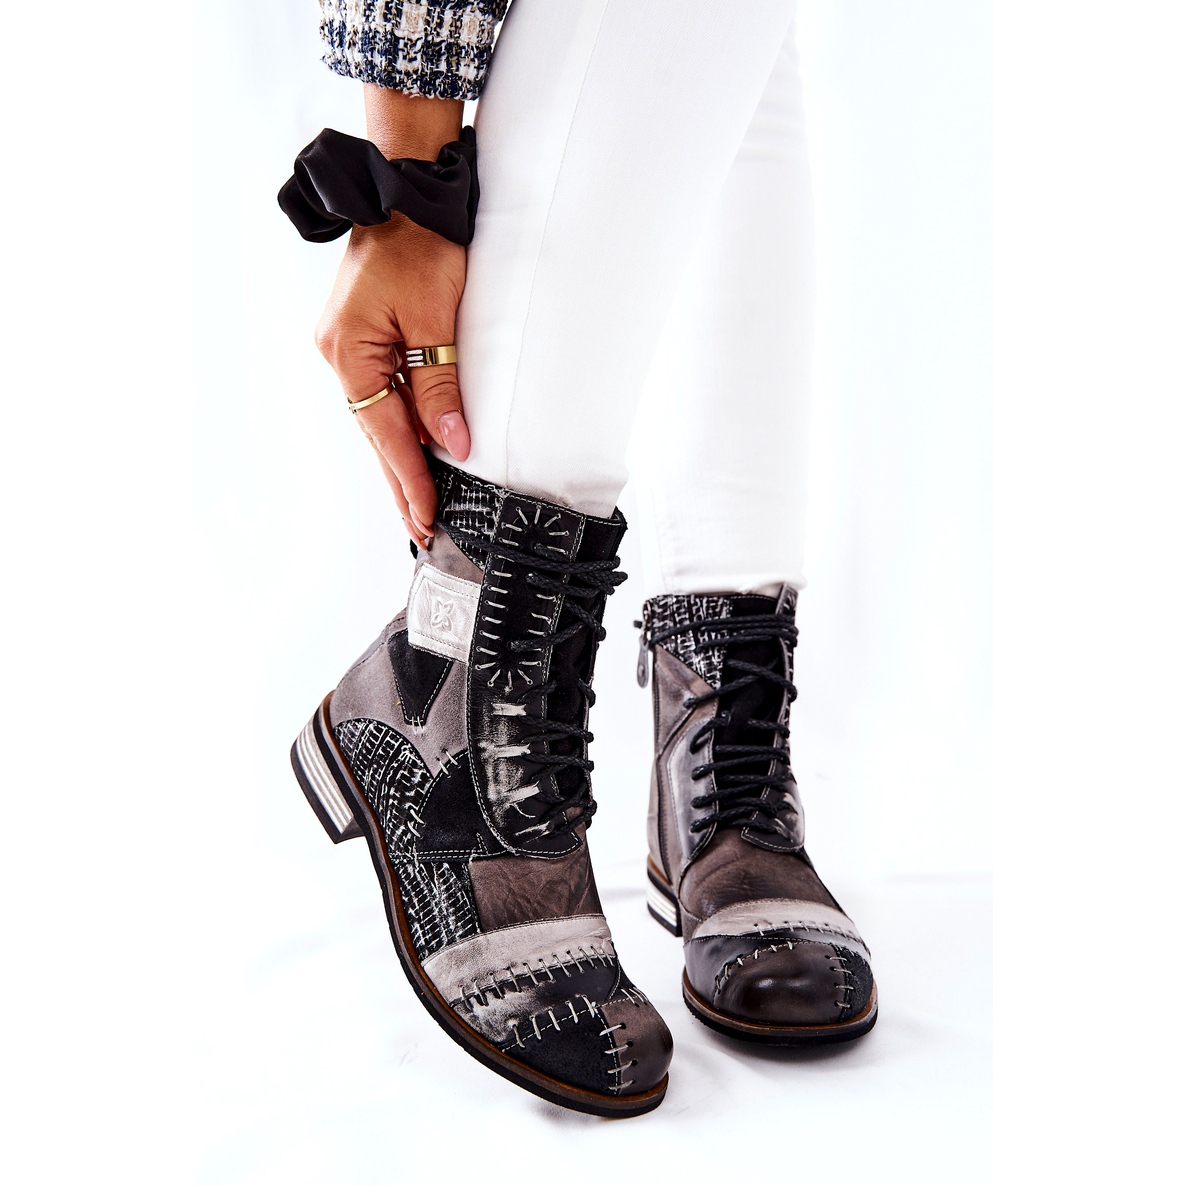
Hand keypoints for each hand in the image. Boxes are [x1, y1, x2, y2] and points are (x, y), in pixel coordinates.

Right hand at [314, 88, 468, 547]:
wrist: (406, 192)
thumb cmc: (420, 244)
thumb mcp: (435, 319)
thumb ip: (439, 384)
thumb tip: (450, 442)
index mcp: (349, 352)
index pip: (385, 433)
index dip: (410, 477)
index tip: (428, 515)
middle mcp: (340, 355)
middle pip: (375, 434)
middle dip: (400, 483)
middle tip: (421, 529)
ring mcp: (347, 347)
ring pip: (378, 418)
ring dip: (400, 460)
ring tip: (419, 504)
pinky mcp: (363, 338)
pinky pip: (382, 395)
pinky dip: (400, 427)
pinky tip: (413, 454)